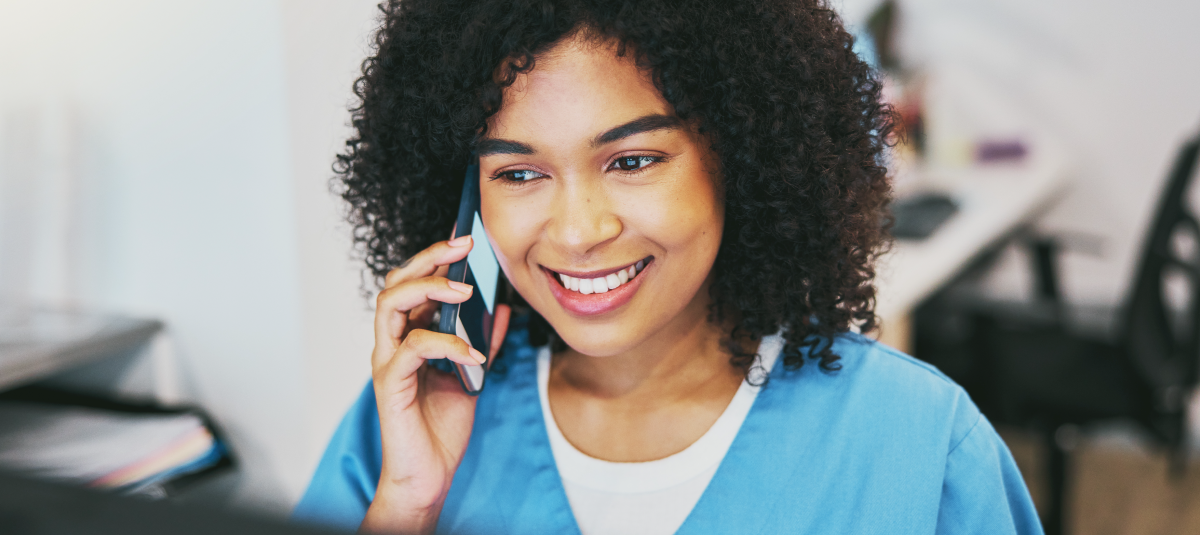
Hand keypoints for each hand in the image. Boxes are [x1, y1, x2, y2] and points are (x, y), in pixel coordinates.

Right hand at [360, 235, 510, 534]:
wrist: (429, 474)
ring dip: (430, 290)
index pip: (413, 283)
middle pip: (396, 282)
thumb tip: (502, 309)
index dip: (435, 258)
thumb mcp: (472, 375)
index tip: (466, 240)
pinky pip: (412, 349)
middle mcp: (392, 343)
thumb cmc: (441, 426)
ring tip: (466, 291)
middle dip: (429, 258)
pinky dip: (446, 344)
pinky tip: (473, 354)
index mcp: (408, 336)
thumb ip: (483, 341)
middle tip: (463, 247)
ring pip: (391, 304)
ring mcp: (387, 361)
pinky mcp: (390, 384)